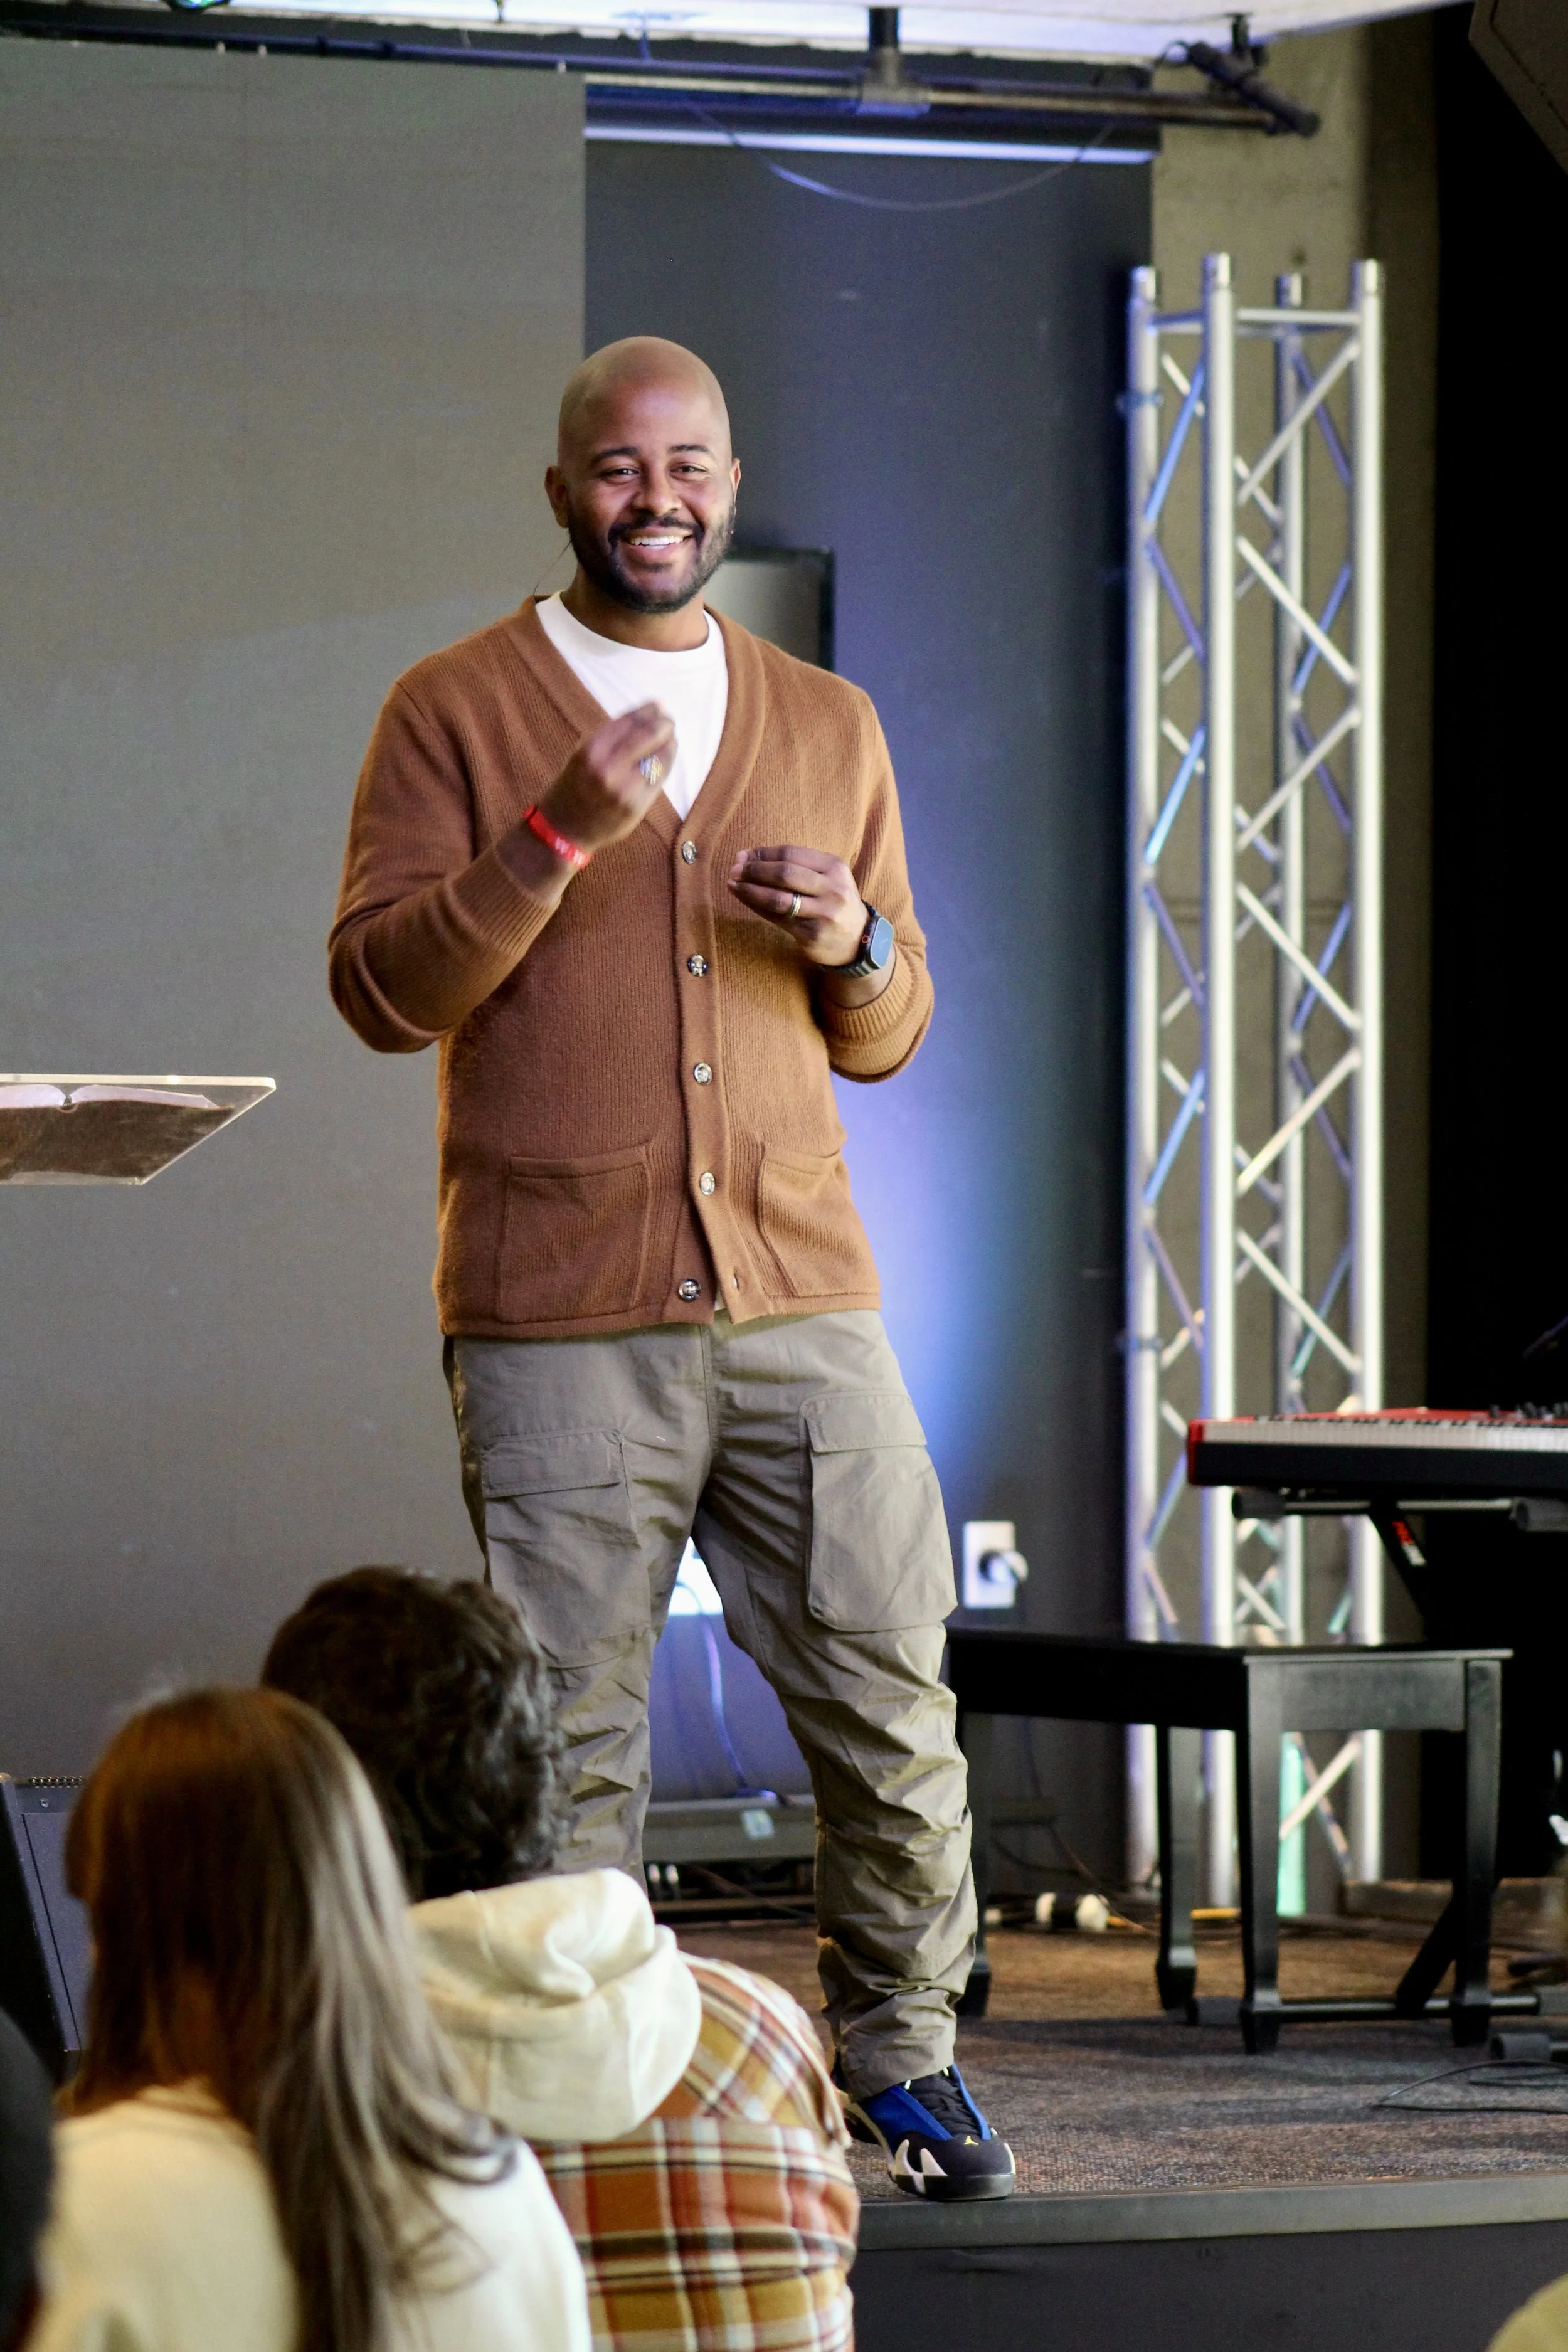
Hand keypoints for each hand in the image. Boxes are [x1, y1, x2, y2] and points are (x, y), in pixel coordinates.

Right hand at [536, 704, 676, 854]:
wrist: (564, 828)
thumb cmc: (574, 786)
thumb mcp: (583, 754)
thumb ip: (612, 737)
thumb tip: (649, 714)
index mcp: (591, 750)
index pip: (629, 721)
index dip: (648, 711)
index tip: (658, 706)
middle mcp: (608, 768)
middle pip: (648, 735)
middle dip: (664, 724)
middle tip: (669, 720)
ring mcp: (624, 789)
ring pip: (659, 757)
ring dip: (669, 744)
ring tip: (670, 738)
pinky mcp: (636, 806)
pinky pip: (659, 779)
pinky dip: (666, 764)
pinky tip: (665, 758)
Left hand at [727, 846, 867, 968]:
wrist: (858, 940)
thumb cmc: (833, 902)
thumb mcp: (826, 877)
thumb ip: (794, 866)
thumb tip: (747, 856)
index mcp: (834, 867)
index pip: (791, 854)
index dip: (763, 853)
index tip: (743, 856)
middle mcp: (832, 889)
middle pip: (784, 874)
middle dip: (754, 870)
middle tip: (734, 870)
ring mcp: (823, 914)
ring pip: (778, 898)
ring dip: (750, 890)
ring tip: (733, 884)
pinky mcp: (812, 935)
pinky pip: (777, 918)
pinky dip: (757, 908)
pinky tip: (744, 900)